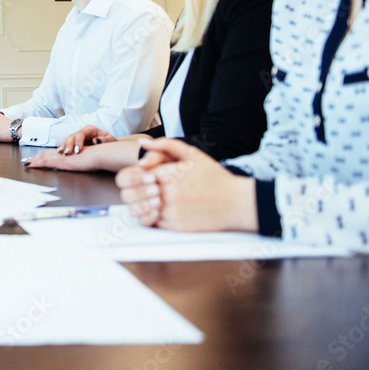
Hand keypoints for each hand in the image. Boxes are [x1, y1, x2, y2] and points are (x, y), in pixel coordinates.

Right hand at [57, 125, 115, 154]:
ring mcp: (76, 137)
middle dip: (68, 145)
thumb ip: (105, 140)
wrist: (108, 144)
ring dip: (63, 146)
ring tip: (61, 153)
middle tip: (67, 153)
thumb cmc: (109, 142)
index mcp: (89, 129)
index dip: (78, 142)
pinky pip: (65, 143)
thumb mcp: (111, 140)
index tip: (78, 151)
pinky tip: (58, 153)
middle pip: (71, 136)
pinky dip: (61, 147)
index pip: (80, 133)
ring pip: (66, 139)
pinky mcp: (73, 143)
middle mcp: (81, 132)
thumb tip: (95, 141)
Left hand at [115, 138, 257, 231]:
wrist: (236, 202)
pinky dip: (149, 217)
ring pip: (139, 209)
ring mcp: (170, 210)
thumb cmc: (214, 177)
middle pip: (132, 193)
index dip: (133, 176)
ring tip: (149, 200)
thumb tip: (144, 143)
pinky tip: (158, 210)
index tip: (140, 177)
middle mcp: (167, 193)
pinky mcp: (175, 226)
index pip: (133, 175)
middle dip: (132, 191)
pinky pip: (151, 222)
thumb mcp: (193, 155)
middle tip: (141, 189)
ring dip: (139, 205)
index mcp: (168, 173)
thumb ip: (167, 145)